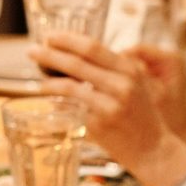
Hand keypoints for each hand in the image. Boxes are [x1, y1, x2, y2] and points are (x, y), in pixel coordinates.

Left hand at [26, 31, 185, 185]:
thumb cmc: (139, 114)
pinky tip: (49, 98)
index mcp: (129, 69)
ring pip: (70, 85)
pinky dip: (57, 101)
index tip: (49, 36)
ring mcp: (110, 105)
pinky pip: (71, 108)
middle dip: (50, 54)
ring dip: (48, 79)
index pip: (93, 46)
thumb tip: (73, 53)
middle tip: (32, 50)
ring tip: (38, 76)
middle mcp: (122, 84)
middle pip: (78, 62)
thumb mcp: (135, 84)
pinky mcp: (100, 124)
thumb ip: (111, 69)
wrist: (153, 149)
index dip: (67, 39)